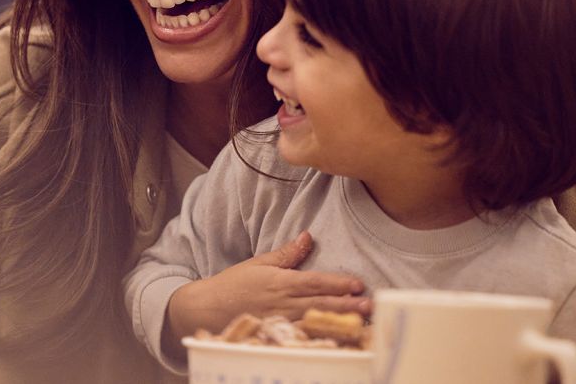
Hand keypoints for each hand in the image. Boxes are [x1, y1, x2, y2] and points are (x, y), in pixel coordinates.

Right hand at [166, 231, 369, 340]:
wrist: (206, 309)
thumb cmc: (234, 284)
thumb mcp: (260, 264)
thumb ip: (287, 254)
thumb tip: (308, 236)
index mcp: (281, 283)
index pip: (316, 282)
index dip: (338, 284)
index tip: (358, 284)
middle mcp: (284, 304)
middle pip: (321, 304)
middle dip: (347, 306)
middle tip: (369, 306)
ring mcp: (281, 322)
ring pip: (316, 322)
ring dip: (339, 323)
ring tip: (361, 325)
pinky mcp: (276, 336)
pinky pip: (302, 337)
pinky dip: (320, 337)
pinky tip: (335, 339)